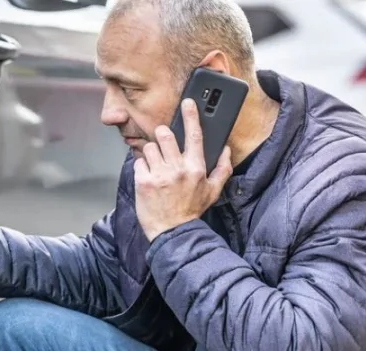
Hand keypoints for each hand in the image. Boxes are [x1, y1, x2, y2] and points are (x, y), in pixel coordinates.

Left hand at [134, 99, 233, 241]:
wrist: (173, 233)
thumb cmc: (191, 212)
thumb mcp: (213, 192)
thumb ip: (222, 169)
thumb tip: (227, 150)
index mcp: (196, 168)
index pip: (194, 135)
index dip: (191, 115)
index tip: (188, 102)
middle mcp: (178, 169)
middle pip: (165, 135)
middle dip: (162, 135)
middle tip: (163, 144)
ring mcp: (160, 175)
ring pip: (149, 147)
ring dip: (151, 153)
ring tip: (156, 165)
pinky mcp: (143, 182)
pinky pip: (138, 162)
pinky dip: (141, 167)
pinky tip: (148, 177)